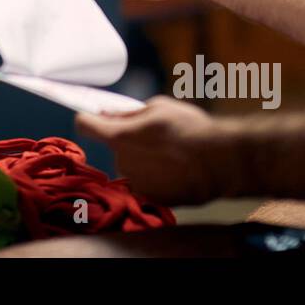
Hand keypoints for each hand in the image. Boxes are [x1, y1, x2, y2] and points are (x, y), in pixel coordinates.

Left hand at [76, 96, 230, 205]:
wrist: (220, 161)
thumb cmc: (190, 129)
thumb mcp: (158, 107)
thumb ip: (128, 113)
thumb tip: (108, 115)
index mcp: (119, 137)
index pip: (85, 125)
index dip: (88, 119)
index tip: (95, 118)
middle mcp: (122, 162)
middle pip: (116, 146)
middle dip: (130, 140)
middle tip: (156, 135)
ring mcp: (136, 182)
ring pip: (133, 164)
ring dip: (145, 159)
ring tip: (173, 153)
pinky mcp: (151, 197)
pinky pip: (148, 181)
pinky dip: (158, 175)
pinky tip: (177, 169)